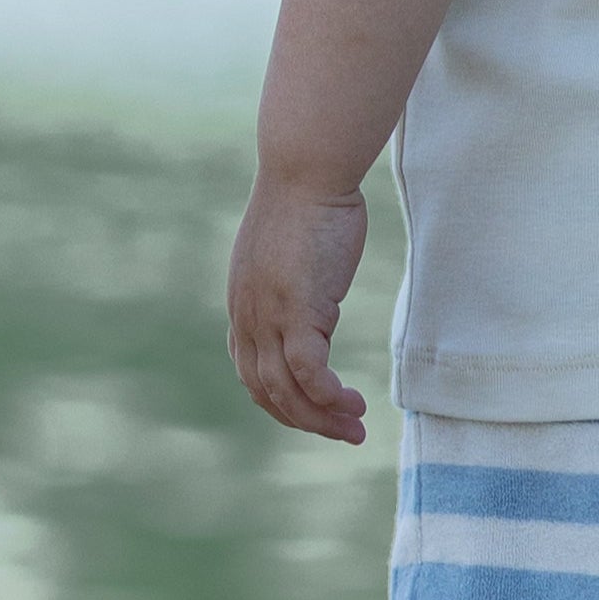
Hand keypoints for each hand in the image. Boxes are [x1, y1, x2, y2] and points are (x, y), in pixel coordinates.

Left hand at [226, 175, 370, 443]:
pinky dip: (329, 397)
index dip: (281, 400)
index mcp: (243, 303)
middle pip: (266, 392)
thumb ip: (292, 281)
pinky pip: (309, 372)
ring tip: (355, 427)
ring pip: (287, 391)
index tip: (313, 411)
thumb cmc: (309, 197)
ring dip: (321, 418)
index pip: (251, 372)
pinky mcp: (297, 309)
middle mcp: (248, 316)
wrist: (307, 167)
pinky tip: (353, 404)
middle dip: (304, 420)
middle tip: (343, 432)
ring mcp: (270, 315)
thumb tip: (311, 293)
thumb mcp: (289, 250)